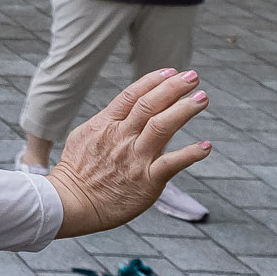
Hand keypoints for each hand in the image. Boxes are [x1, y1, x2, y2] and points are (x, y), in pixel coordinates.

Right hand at [47, 68, 212, 237]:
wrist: (71, 203)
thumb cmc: (76, 172)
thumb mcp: (84, 137)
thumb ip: (105, 123)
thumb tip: (120, 111)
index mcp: (105, 124)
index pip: (132, 95)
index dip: (154, 81)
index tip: (172, 72)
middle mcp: (121, 137)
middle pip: (150, 105)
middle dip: (173, 88)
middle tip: (193, 76)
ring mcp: (134, 158)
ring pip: (162, 126)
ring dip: (184, 110)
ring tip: (202, 98)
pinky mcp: (146, 181)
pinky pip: (171, 164)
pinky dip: (190, 153)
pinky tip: (205, 146)